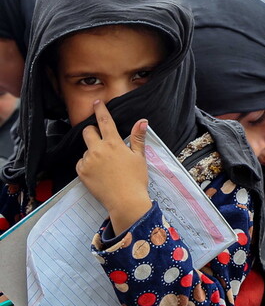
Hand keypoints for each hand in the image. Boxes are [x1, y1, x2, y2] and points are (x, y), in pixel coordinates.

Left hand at [76, 100, 152, 233]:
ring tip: (106, 168)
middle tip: (101, 141)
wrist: (126, 201)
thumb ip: (138, 138)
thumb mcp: (140, 157)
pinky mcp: (81, 172)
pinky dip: (88, 166)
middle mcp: (98, 149)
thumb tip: (142, 121)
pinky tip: (99, 174)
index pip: (105, 121)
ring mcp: (88, 160)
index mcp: (114, 144)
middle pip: (88, 132)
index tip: (97, 103)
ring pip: (86, 150)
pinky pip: (81, 163)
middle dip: (92, 132)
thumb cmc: (136, 180)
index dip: (100, 110)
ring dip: (93, 154)